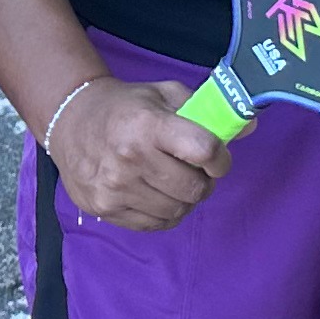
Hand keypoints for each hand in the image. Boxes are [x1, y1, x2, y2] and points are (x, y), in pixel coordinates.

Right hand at [44, 77, 232, 232]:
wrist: (70, 122)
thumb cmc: (125, 107)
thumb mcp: (164, 94)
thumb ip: (207, 109)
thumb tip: (249, 127)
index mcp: (147, 124)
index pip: (204, 150)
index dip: (221, 158)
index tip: (219, 158)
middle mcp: (129, 158)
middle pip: (194, 187)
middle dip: (205, 180)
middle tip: (197, 170)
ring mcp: (115, 188)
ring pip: (178, 209)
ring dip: (186, 198)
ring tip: (175, 180)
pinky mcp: (106, 209)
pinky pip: (156, 224)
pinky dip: (166, 212)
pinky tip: (158, 193)